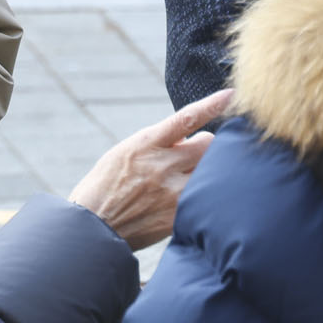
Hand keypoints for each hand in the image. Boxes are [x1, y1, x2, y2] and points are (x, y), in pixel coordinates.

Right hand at [69, 91, 233, 250]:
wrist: (91, 228)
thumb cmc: (107, 186)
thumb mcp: (125, 153)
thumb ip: (157, 143)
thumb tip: (189, 135)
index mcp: (146, 144)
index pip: (186, 118)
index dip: (211, 105)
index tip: (230, 95)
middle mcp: (161, 165)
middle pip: (208, 145)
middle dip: (205, 148)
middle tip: (193, 158)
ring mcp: (171, 192)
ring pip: (210, 172)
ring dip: (206, 171)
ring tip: (191, 180)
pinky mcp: (176, 216)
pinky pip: (202, 199)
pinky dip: (201, 196)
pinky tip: (194, 202)